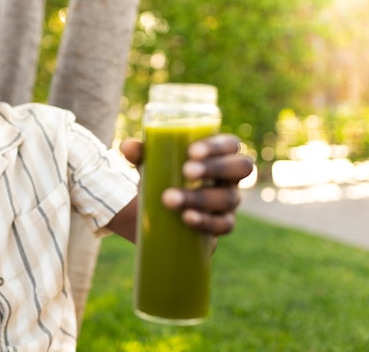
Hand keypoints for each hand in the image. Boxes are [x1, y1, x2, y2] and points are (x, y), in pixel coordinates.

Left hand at [120, 134, 252, 235]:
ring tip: (169, 199)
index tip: (191, 151)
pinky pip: (223, 225)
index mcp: (220, 154)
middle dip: (216, 168)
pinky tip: (187, 218)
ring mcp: (229, 201)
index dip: (217, 147)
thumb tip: (128, 147)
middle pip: (241, 167)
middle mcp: (231, 176)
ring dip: (200, 198)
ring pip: (228, 198)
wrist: (161, 210)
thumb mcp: (152, 163)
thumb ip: (141, 153)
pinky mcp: (222, 224)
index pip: (231, 144)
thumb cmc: (162, 176)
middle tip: (187, 172)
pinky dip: (205, 222)